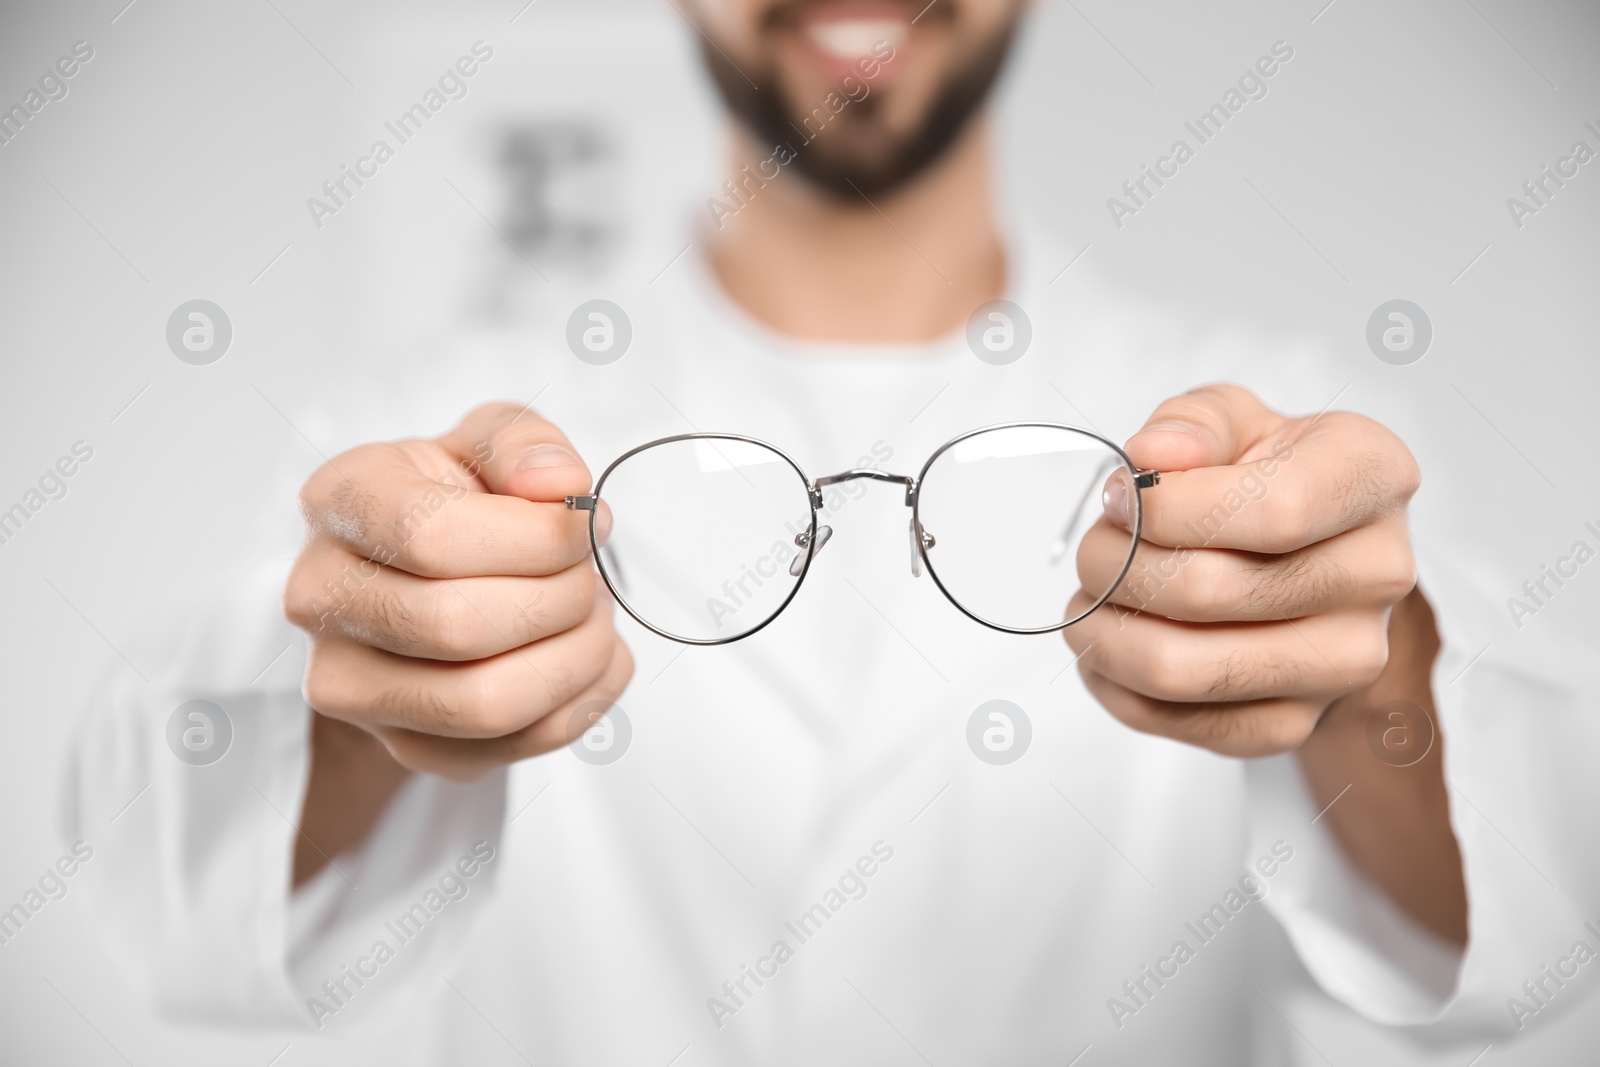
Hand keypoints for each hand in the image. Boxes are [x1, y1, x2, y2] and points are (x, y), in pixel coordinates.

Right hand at [285, 402, 632, 781]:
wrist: (427, 579)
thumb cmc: (460, 501)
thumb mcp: (490, 441)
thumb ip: (524, 442)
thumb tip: (559, 483)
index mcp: (339, 502)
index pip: (431, 536)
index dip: (537, 537)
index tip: (583, 524)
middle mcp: (321, 599)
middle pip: (458, 626)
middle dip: (560, 598)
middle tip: (589, 573)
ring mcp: (353, 686)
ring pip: (486, 704)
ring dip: (575, 657)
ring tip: (592, 615)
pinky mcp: (406, 745)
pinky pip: (515, 746)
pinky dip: (580, 702)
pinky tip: (584, 655)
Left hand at [1068, 384, 1421, 756]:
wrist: (1307, 556)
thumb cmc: (1265, 475)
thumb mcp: (1233, 419)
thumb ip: (1192, 423)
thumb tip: (1153, 456)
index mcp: (1373, 477)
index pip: (1275, 510)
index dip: (1169, 508)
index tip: (1121, 497)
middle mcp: (1379, 574)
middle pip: (1207, 591)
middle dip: (1115, 565)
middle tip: (1094, 547)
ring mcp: (1343, 660)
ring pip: (1181, 669)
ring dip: (1105, 631)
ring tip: (1091, 596)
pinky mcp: (1294, 721)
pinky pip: (1178, 724)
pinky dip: (1115, 686)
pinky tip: (1109, 645)